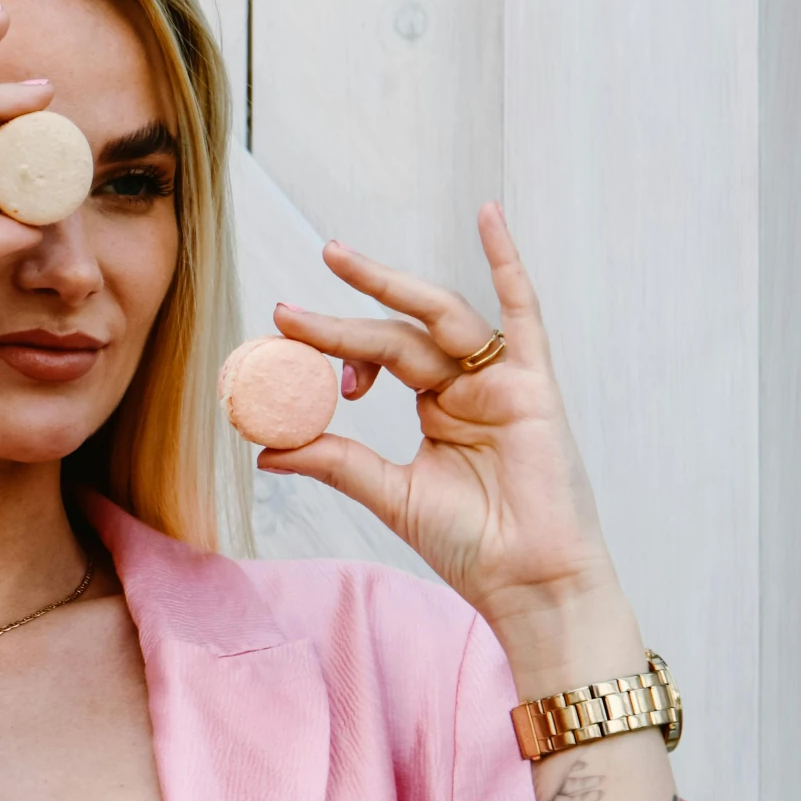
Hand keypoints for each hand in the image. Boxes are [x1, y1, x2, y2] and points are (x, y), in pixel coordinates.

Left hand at [263, 203, 627, 665]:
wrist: (529, 584)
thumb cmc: (473, 548)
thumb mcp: (391, 496)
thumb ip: (337, 463)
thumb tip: (267, 449)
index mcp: (439, 408)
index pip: (376, 360)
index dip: (331, 350)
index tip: (280, 343)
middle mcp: (468, 386)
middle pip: (396, 336)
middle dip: (340, 322)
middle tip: (285, 310)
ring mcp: (502, 381)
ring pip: (438, 318)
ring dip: (389, 286)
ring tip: (336, 260)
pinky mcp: (534, 386)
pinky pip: (524, 313)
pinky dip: (508, 262)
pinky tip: (488, 216)